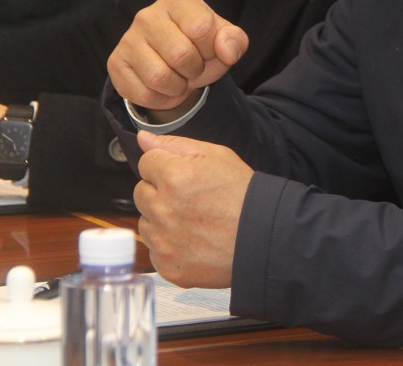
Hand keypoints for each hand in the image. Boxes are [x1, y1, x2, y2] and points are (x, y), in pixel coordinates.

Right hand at [107, 0, 248, 113]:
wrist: (174, 65)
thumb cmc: (201, 46)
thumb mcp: (225, 40)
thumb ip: (235, 41)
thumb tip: (227, 51)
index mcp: (177, 0)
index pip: (201, 27)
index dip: (211, 48)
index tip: (208, 49)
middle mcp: (147, 15)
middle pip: (180, 54)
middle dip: (195, 69)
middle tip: (193, 67)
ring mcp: (128, 39)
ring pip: (159, 77)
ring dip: (178, 86)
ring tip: (179, 77)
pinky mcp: (116, 63)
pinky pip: (144, 94)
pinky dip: (162, 99)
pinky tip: (164, 87)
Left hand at [133, 130, 252, 287]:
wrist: (262, 236)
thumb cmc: (242, 194)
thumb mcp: (217, 156)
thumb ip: (175, 145)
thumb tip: (143, 138)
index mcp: (174, 177)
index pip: (146, 163)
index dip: (166, 166)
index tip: (183, 174)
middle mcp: (163, 210)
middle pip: (141, 192)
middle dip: (159, 191)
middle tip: (189, 197)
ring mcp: (163, 241)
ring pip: (145, 222)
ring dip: (161, 218)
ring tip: (192, 219)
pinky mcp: (166, 265)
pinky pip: (154, 249)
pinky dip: (168, 244)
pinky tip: (192, 240)